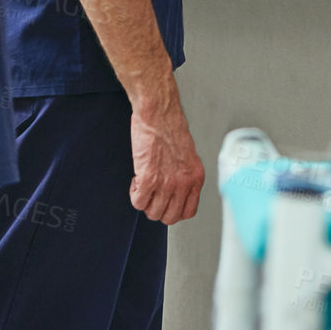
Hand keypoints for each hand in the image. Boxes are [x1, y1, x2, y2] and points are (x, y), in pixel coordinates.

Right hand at [130, 106, 204, 223]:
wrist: (159, 112)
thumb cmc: (170, 126)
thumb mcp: (188, 155)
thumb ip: (184, 175)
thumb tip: (176, 191)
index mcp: (196, 177)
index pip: (188, 212)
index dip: (174, 210)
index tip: (166, 203)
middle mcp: (184, 183)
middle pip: (169, 217)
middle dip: (157, 208)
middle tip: (152, 195)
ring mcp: (167, 183)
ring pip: (152, 212)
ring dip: (145, 201)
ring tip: (143, 185)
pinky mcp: (148, 179)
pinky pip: (138, 202)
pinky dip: (134, 193)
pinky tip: (136, 180)